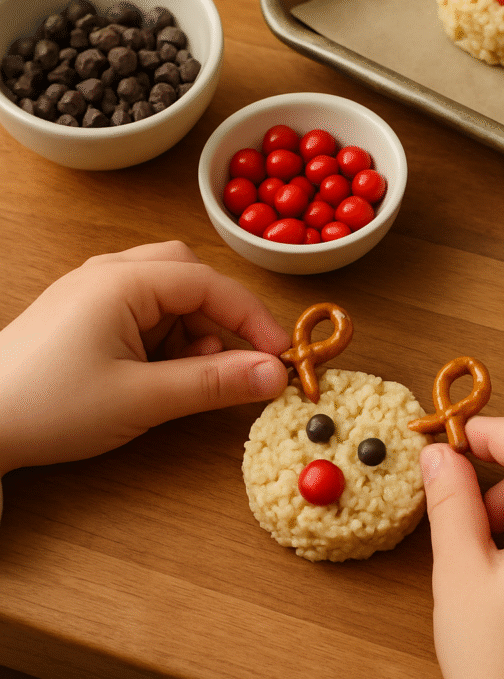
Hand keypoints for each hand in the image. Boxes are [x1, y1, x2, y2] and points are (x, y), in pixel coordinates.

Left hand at [0, 241, 290, 474]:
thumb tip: (273, 375)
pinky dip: (164, 340)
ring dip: (191, 330)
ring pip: (166, 294)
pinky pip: (141, 313)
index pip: (209, 283)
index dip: (252, 318)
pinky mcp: (84, 316)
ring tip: (186, 377)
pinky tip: (158, 375)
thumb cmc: (49, 405)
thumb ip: (213, 383)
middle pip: (188, 275)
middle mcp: (107, 273)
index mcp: (121, 280)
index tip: (280, 356)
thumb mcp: (143, 398)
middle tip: (236, 359)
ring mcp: (92, 292)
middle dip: (219, 316)